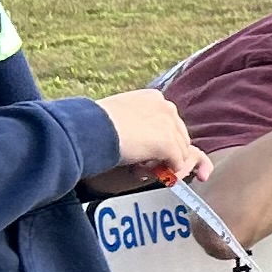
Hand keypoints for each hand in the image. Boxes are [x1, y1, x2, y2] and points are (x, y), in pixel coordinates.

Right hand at [94, 88, 208, 188]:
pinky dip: (167, 172)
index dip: (158, 138)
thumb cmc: (94, 124)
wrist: (90, 129)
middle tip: (144, 163)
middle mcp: (166, 107)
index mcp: (153, 98)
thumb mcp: (118, 115)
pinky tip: (150, 173)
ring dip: (165, 163)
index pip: (168, 122)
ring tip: (141, 168)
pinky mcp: (168, 143)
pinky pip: (177, 163)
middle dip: (166, 152)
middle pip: (179, 136)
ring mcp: (169, 125)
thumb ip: (134, 122)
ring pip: (181, 151)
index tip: (144, 149)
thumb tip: (139, 139)